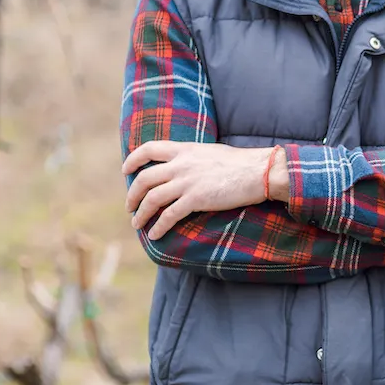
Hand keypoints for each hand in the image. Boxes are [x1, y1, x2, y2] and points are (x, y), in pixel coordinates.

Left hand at [122, 140, 274, 240]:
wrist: (258, 171)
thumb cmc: (240, 163)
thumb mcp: (210, 152)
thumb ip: (192, 158)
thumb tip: (183, 166)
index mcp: (184, 150)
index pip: (149, 149)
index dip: (133, 159)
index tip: (126, 170)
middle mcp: (181, 164)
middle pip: (144, 179)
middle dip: (132, 195)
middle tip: (130, 206)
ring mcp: (187, 182)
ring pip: (152, 199)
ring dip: (141, 214)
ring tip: (137, 223)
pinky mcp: (196, 199)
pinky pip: (169, 215)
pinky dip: (158, 227)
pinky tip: (155, 235)